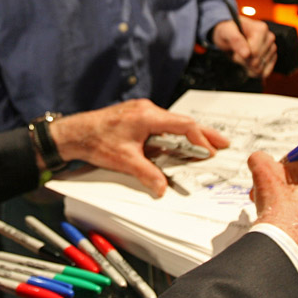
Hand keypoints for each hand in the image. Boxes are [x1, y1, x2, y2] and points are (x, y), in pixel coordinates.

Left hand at [48, 98, 229, 197]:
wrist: (74, 133)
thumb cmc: (96, 140)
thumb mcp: (125, 161)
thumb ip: (148, 174)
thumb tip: (162, 189)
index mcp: (147, 116)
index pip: (183, 124)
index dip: (200, 138)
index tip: (211, 150)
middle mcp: (146, 109)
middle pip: (182, 122)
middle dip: (203, 134)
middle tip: (223, 143)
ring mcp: (141, 111)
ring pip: (172, 123)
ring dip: (188, 135)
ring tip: (205, 147)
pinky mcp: (136, 116)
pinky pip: (160, 125)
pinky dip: (173, 135)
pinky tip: (179, 145)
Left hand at [211, 16, 276, 78]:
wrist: (230, 35)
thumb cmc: (228, 32)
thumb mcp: (226, 32)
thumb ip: (235, 40)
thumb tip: (247, 54)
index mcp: (261, 29)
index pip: (254, 53)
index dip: (241, 57)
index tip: (235, 52)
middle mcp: (269, 37)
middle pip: (257, 62)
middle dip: (244, 62)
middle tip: (237, 55)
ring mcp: (272, 47)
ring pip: (261, 68)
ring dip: (248, 67)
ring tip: (242, 57)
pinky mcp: (273, 56)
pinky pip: (266, 71)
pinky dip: (255, 72)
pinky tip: (248, 66)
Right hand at [247, 145, 297, 273]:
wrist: (291, 258)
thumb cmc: (283, 220)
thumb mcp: (264, 180)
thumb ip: (260, 161)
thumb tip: (259, 159)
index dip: (291, 158)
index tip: (278, 169)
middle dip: (291, 178)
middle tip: (272, 187)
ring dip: (297, 194)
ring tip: (276, 205)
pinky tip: (289, 220)